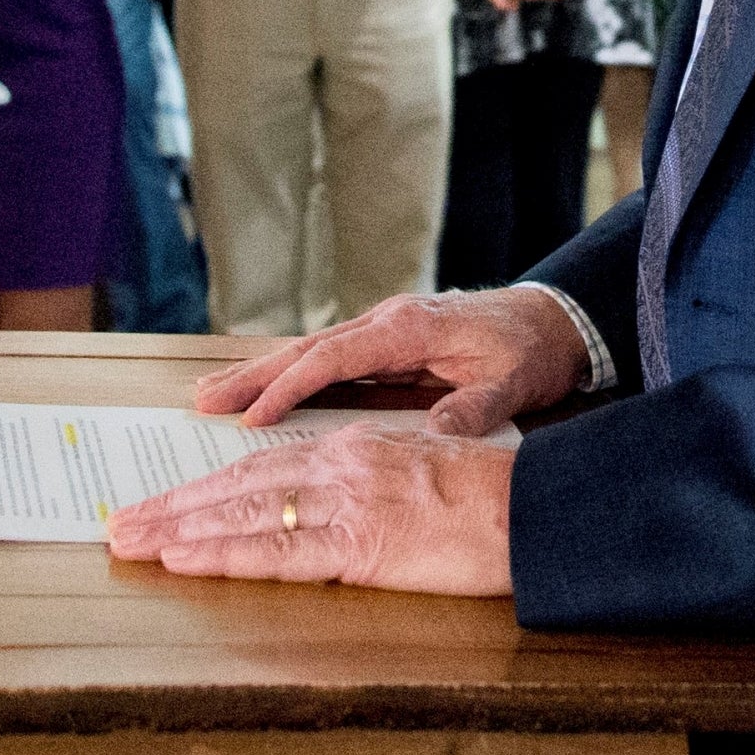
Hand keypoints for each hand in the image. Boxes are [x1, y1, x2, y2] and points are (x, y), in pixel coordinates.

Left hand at [106, 424, 513, 597]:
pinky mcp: (359, 546)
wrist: (536, 510)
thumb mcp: (422, 471)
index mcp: (354, 449)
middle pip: (237, 487)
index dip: (205, 489)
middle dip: (172, 507)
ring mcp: (346, 504)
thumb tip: (334, 503)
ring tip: (129, 543)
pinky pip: (276, 552)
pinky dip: (222, 555)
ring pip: (243, 515)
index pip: (261, 469)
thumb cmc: (491, 498)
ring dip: (178, 530)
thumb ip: (372, 482)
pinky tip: (183, 559)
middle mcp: (340, 466)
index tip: (162, 505)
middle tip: (118, 526)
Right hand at [194, 286, 589, 435]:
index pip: (334, 358)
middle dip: (252, 375)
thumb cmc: (530, 352)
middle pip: (307, 349)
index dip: (290, 387)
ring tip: (210, 397)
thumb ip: (476, 409)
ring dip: (261, 374)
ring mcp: (382, 331)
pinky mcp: (385, 344)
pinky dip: (290, 376)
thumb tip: (439, 434)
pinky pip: (327, 361)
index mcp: (408, 328)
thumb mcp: (512, 384)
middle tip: (202, 401)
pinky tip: (262, 394)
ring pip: (310, 352)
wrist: (552, 320)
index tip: (251, 416)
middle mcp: (386, 323)